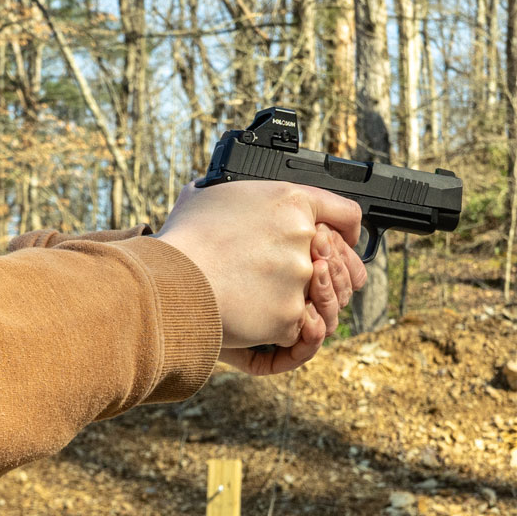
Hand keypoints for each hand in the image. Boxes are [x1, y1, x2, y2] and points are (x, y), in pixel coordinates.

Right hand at [152, 179, 367, 373]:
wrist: (169, 282)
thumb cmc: (183, 238)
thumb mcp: (208, 194)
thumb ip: (238, 192)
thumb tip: (228, 188)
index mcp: (291, 200)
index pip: (347, 213)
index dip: (347, 230)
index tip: (340, 241)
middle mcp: (305, 237)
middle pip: (335, 261)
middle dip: (320, 271)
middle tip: (294, 277)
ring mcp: (300, 279)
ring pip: (315, 296)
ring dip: (295, 300)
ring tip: (261, 298)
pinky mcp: (290, 316)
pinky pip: (295, 327)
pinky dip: (274, 327)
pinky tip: (249, 317)